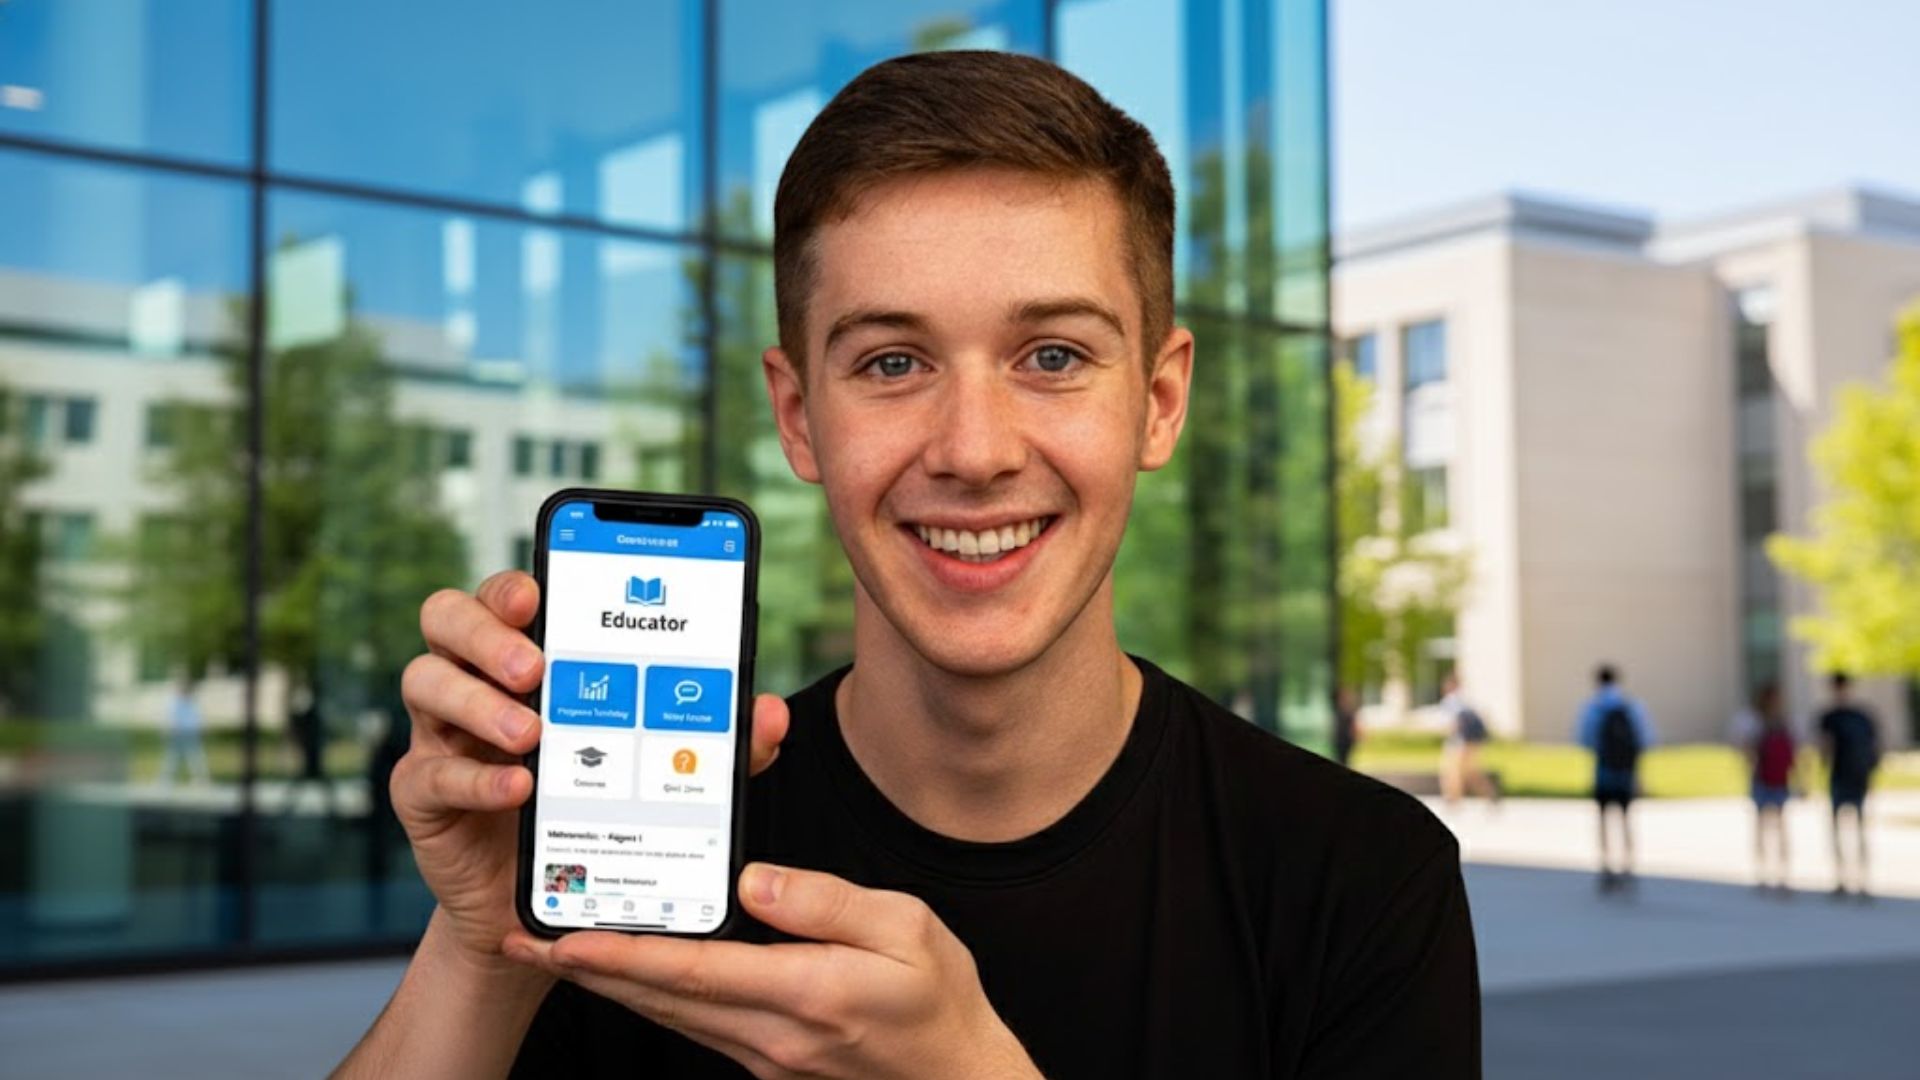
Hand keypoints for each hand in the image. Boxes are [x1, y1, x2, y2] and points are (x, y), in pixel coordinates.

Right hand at [393, 570, 790, 968]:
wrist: (549, 900)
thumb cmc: (601, 808)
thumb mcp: (665, 771)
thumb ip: (716, 741)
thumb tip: (770, 713)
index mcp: (529, 654)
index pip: (508, 595)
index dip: (515, 584)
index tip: (539, 590)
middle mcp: (476, 679)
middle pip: (446, 618)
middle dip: (486, 631)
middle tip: (536, 667)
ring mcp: (441, 733)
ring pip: (423, 681)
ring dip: (477, 699)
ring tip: (532, 733)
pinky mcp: (423, 794)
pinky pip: (430, 771)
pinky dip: (475, 777)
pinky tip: (518, 788)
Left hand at [504, 865, 1040, 1079]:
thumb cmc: (940, 1001)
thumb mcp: (907, 929)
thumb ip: (826, 902)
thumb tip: (754, 880)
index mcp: (807, 991)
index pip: (695, 970)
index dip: (624, 955)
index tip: (566, 938)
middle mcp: (773, 1032)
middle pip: (661, 998)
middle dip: (588, 969)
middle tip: (523, 939)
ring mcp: (765, 1054)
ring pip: (669, 1015)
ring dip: (608, 985)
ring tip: (555, 952)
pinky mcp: (767, 1060)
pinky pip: (694, 1023)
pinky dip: (651, 997)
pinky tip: (631, 976)